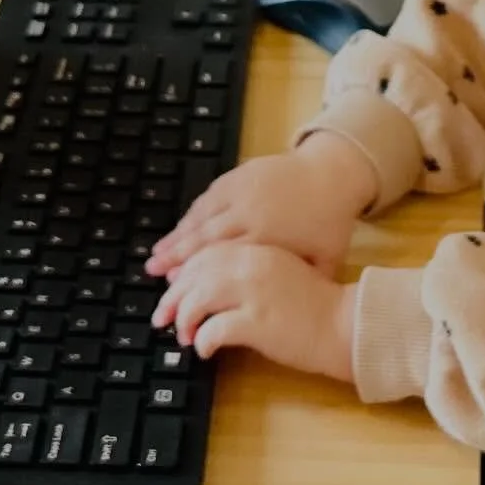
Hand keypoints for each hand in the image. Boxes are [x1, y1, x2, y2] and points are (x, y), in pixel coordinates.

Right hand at [146, 133, 376, 278]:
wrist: (333, 172)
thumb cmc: (330, 220)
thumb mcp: (325, 259)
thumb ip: (303, 283)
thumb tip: (285, 312)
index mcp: (268, 234)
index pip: (224, 256)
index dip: (197, 271)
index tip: (176, 285)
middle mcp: (249, 211)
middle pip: (205, 236)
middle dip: (176, 254)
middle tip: (152, 271)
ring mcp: (242, 190)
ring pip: (201, 215)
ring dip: (178, 235)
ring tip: (157, 252)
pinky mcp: (240, 175)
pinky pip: (209, 196)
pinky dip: (192, 213)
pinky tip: (180, 226)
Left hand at [152, 241, 355, 380]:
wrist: (343, 323)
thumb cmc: (313, 303)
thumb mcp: (278, 273)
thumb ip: (246, 270)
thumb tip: (207, 286)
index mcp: (257, 250)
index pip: (207, 253)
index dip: (184, 271)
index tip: (171, 288)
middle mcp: (253, 264)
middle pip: (197, 273)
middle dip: (174, 296)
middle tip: (163, 317)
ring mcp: (255, 292)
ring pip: (200, 297)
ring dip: (185, 319)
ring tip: (183, 336)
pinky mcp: (258, 321)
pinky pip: (215, 328)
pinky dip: (203, 340)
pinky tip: (205, 349)